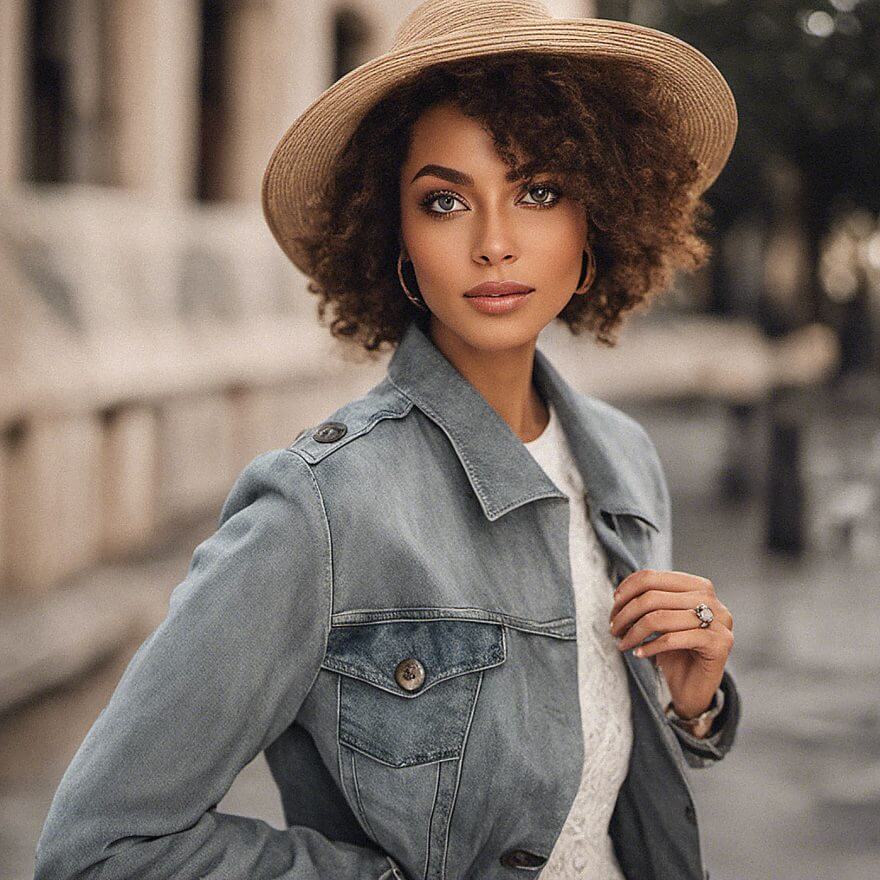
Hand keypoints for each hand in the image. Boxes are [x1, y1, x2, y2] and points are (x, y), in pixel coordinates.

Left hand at [608, 569, 733, 718]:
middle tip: (613, 629)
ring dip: (633, 632)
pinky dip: (650, 647)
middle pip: (653, 597)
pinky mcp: (719, 644)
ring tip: (622, 642)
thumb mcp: (661, 621)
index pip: (652, 577)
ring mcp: (719, 622)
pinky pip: (673, 639)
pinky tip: (639, 653)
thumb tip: (619, 594)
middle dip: (625, 613)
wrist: (694, 688)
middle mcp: (711, 600)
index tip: (614, 604)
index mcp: (697, 586)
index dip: (627, 590)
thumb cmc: (675, 652)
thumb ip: (649, 601)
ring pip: (660, 618)